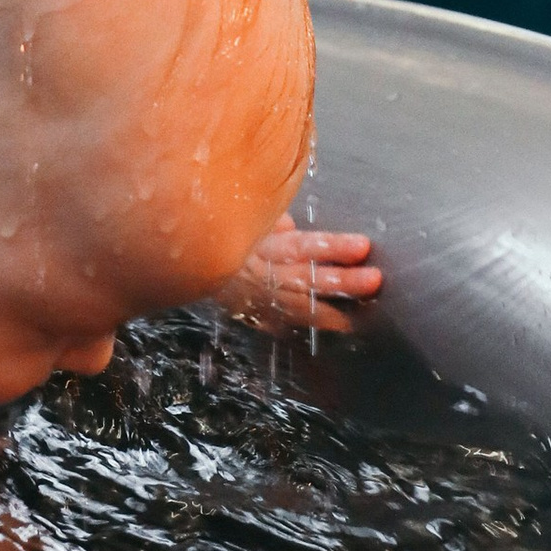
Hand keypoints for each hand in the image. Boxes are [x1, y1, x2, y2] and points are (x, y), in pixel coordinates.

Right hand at [219, 213, 382, 335]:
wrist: (176, 255)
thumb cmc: (212, 229)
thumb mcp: (237, 216)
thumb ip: (267, 221)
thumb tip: (290, 225)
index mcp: (259, 245)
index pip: (302, 245)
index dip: (332, 247)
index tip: (363, 246)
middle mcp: (258, 273)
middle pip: (305, 279)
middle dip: (341, 281)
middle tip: (374, 280)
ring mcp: (252, 298)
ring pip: (294, 308)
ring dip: (326, 314)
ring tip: (354, 320)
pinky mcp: (245, 314)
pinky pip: (274, 324)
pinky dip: (296, 329)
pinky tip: (319, 334)